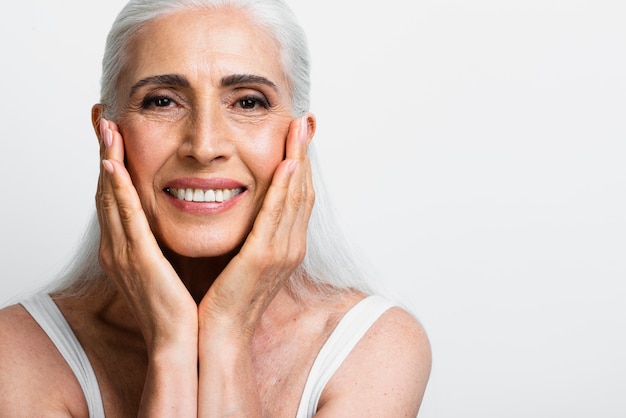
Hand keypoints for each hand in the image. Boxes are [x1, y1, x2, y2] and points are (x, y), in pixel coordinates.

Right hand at [96, 118, 197, 350]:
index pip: (116, 196)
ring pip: (112, 197)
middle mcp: (118, 246)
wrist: (178, 342)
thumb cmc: (175, 306)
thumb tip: (172, 218)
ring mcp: (125, 252)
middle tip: (101, 117)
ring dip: (107, 160)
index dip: (111, 163)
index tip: (113, 134)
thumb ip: (161, 241)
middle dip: (103, 152)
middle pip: (107, 190)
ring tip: (106, 127)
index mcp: (126, 247)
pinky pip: (126, 218)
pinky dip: (118, 190)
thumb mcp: (165, 266)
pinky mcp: (139, 259)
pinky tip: (114, 166)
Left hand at [198, 115, 314, 340]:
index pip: (298, 196)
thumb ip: (249, 233)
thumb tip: (244, 209)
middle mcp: (291, 246)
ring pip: (295, 197)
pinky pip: (277, 215)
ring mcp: (282, 252)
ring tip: (298, 129)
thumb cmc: (224, 297)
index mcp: (285, 245)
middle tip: (305, 121)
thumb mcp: (242, 259)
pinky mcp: (265, 257)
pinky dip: (284, 187)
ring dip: (299, 160)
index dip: (301, 164)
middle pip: (303, 190)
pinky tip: (288, 163)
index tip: (298, 135)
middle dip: (305, 154)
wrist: (219, 333)